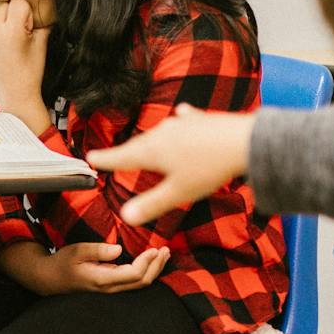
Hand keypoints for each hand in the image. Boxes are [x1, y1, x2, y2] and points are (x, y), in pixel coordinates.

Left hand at [0, 0, 49, 128]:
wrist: (15, 92)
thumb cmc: (31, 70)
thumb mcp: (41, 43)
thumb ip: (41, 20)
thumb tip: (40, 3)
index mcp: (12, 32)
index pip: (18, 1)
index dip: (27, 10)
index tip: (29, 25)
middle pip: (3, 3)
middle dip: (13, 10)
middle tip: (20, 27)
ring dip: (2, 14)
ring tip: (10, 30)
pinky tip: (1, 35)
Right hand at [0, 241, 170, 295]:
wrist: (50, 279)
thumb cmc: (62, 263)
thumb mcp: (76, 251)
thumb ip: (97, 250)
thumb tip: (118, 249)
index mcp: (102, 279)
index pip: (133, 274)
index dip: (147, 262)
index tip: (155, 247)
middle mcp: (110, 289)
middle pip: (142, 282)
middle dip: (156, 265)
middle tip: (166, 249)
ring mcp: (112, 291)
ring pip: (140, 285)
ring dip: (155, 269)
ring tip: (164, 254)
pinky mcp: (112, 288)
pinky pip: (135, 283)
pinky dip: (147, 272)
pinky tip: (152, 262)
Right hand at [88, 105, 255, 224]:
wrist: (243, 141)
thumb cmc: (209, 168)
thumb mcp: (178, 193)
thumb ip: (151, 204)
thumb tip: (126, 216)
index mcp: (152, 151)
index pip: (121, 157)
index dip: (105, 159)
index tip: (90, 158)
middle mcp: (162, 133)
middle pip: (138, 145)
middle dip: (126, 152)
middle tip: (113, 157)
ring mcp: (181, 124)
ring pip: (159, 133)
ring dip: (151, 140)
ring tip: (144, 144)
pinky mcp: (200, 119)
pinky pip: (183, 120)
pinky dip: (179, 124)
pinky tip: (181, 116)